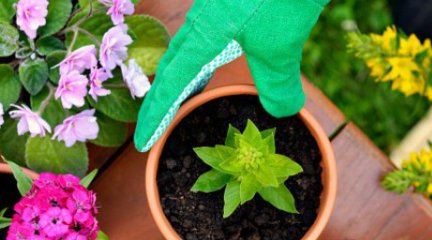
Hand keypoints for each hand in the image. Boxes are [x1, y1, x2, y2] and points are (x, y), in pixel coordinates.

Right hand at [134, 0, 328, 151]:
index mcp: (203, 36)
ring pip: (189, 49)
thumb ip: (278, 86)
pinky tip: (219, 58)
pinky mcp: (231, 4)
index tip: (142, 143)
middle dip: (162, 96)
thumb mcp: (280, 49)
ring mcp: (215, 10)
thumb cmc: (279, 1)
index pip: (171, 84)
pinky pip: (208, 36)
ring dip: (183, 75)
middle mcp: (201, 22)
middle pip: (172, 65)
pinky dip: (205, 56)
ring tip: (184, 97)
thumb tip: (283, 113)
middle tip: (155, 122)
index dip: (157, 116)